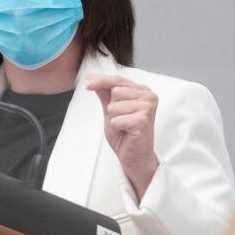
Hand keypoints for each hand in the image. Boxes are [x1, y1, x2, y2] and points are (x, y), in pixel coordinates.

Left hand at [86, 73, 159, 199]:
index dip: (101, 81)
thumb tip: (90, 77)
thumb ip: (104, 93)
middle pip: (115, 91)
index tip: (85, 83)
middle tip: (121, 121)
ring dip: (114, 119)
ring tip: (124, 127)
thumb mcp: (110, 110)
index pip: (118, 80)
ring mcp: (147, 107)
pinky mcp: (143, 120)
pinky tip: (127, 133)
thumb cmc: (125, 133)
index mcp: (142, 91)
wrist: (134, 156)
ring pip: (114, 105)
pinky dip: (116, 128)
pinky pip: (116, 120)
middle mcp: (148, 96)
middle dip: (111, 108)